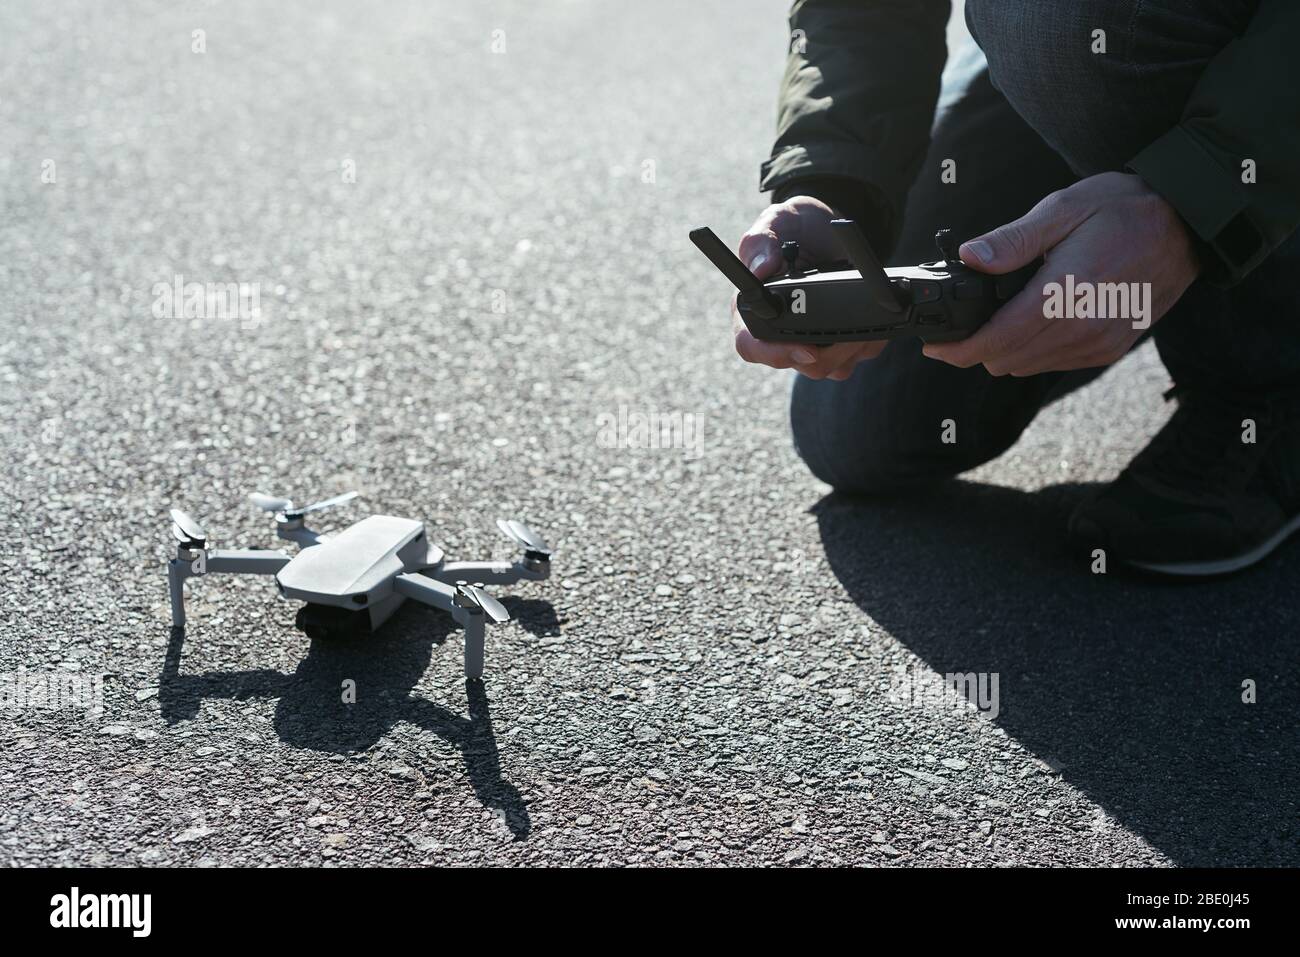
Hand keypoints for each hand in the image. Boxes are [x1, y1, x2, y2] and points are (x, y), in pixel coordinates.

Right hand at [732, 196, 887, 379]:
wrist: (827, 227)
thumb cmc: (793, 226)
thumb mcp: (775, 221)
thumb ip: (762, 244)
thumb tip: (761, 270)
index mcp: (752, 309)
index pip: (752, 346)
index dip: (775, 355)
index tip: (806, 349)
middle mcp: (778, 331)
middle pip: (798, 363)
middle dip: (829, 352)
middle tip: (851, 327)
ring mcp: (809, 340)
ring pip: (830, 367)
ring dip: (852, 347)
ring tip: (864, 315)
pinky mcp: (837, 341)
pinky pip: (855, 356)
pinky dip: (870, 341)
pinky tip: (874, 320)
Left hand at [923, 172, 1200, 376]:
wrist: (1186, 226)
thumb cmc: (1124, 209)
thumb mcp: (1063, 208)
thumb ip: (1013, 240)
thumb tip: (970, 257)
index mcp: (1066, 291)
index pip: (998, 339)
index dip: (958, 349)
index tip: (934, 347)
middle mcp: (1083, 326)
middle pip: (1006, 359)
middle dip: (975, 348)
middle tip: (961, 326)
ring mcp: (1098, 342)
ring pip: (1026, 367)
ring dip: (1003, 351)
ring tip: (995, 320)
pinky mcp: (1109, 349)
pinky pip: (1053, 364)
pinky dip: (1032, 351)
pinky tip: (1032, 322)